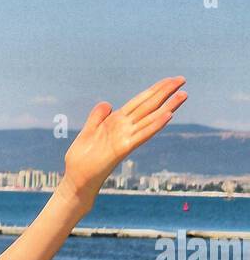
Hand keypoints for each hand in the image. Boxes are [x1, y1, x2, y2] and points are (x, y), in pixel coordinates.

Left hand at [63, 76, 186, 201]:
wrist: (76, 181)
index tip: (170, 79)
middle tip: (183, 79)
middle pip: (148, 106)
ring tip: (184, 94)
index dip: (154, 90)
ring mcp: (125, 138)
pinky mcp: (122, 149)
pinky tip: (168, 116)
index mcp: (116, 122)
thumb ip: (97, 117)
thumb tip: (108, 104)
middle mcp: (124, 129)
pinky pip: (141, 135)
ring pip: (150, 119)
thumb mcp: (88, 132)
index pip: (140, 102)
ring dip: (168, 107)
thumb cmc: (82, 160)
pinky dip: (155, 125)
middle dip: (165, 92)